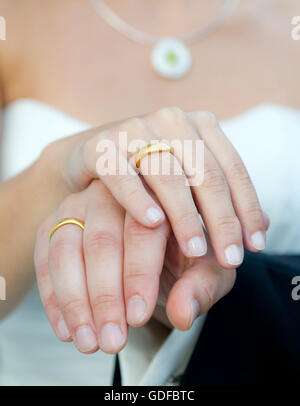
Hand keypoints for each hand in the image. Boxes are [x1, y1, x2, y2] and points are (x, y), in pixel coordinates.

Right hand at [34, 180, 235, 353]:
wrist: (157, 247)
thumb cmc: (184, 255)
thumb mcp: (205, 271)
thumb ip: (199, 288)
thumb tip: (182, 313)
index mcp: (156, 197)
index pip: (142, 231)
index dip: (138, 275)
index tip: (138, 316)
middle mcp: (114, 194)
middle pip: (101, 239)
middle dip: (105, 296)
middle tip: (113, 340)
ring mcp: (80, 206)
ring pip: (67, 248)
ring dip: (75, 301)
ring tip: (90, 342)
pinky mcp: (57, 223)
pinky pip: (46, 259)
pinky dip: (53, 298)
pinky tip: (67, 331)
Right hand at [44, 107, 267, 267]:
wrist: (95, 154)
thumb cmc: (150, 173)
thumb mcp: (189, 180)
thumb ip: (220, 198)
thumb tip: (263, 224)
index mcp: (199, 125)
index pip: (231, 168)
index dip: (246, 207)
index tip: (255, 246)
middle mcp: (171, 121)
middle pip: (205, 173)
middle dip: (222, 220)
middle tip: (231, 259)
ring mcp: (135, 129)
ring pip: (167, 175)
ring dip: (184, 216)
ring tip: (197, 251)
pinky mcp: (101, 145)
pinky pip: (121, 174)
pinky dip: (137, 198)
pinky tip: (153, 223)